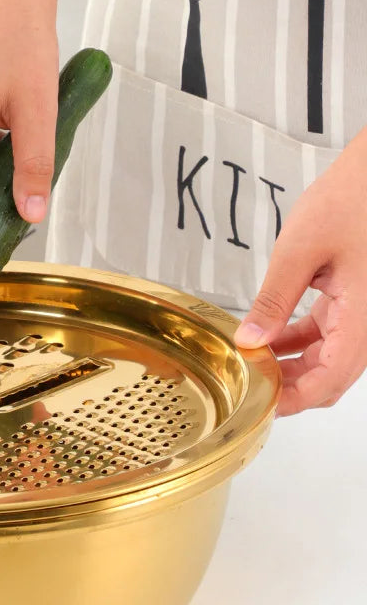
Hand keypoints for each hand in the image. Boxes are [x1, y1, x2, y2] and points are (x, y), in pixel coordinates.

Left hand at [235, 127, 366, 415]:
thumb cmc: (350, 201)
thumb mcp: (298, 252)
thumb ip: (273, 301)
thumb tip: (249, 340)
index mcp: (363, 317)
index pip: (329, 380)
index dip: (294, 399)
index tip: (260, 403)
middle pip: (331, 377)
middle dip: (291, 387)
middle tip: (250, 385)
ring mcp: (364, 314)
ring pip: (330, 359)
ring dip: (293, 366)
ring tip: (254, 364)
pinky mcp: (355, 301)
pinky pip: (328, 335)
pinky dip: (299, 343)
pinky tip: (268, 340)